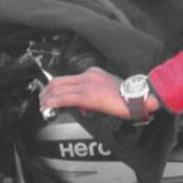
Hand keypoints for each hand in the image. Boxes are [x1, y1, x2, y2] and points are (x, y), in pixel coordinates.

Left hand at [39, 67, 159, 119]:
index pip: (69, 78)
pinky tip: (48, 108)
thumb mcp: (109, 92)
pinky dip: (52, 103)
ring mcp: (87, 85)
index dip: (56, 87)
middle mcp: (88, 76)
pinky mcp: (88, 96)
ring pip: (58, 89)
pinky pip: (64, 98)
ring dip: (47, 98)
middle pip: (59, 81)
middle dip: (47, 91)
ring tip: (43, 106)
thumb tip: (85, 107)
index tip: (52, 95)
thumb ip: (95, 96)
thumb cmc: (130, 97)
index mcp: (94, 73)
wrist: (140, 97)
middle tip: (42, 101)